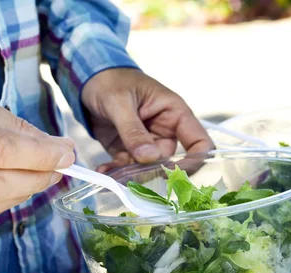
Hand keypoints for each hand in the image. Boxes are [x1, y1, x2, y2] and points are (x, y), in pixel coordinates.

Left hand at [81, 68, 214, 171]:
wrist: (90, 79)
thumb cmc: (111, 81)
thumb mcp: (120, 102)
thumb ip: (134, 130)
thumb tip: (150, 157)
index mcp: (175, 114)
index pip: (200, 142)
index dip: (194, 160)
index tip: (174, 171)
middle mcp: (166, 132)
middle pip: (170, 162)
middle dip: (150, 171)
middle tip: (129, 174)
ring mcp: (148, 143)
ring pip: (147, 169)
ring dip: (129, 174)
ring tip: (108, 172)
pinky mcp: (130, 151)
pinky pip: (128, 167)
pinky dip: (116, 171)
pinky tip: (103, 170)